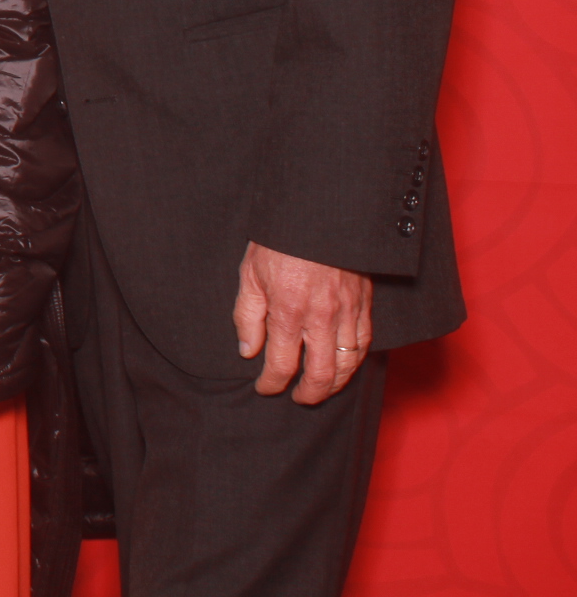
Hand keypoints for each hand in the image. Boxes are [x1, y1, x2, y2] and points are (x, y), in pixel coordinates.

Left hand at [233, 241, 373, 403]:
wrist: (316, 213)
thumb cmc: (278, 242)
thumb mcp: (249, 275)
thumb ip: (248, 317)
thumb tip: (248, 352)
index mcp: (288, 311)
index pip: (281, 364)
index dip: (271, 383)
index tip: (265, 388)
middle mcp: (321, 318)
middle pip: (320, 374)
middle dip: (308, 394)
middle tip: (297, 398)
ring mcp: (347, 312)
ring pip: (347, 364)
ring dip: (334, 384)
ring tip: (320, 390)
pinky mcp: (364, 304)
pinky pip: (364, 344)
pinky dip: (355, 363)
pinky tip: (344, 367)